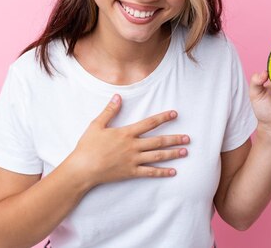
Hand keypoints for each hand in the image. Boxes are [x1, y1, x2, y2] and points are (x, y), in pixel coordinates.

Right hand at [67, 94, 189, 187]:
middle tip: (188, 138)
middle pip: (158, 141)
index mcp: (126, 133)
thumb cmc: (88, 146)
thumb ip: (109, 111)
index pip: (149, 123)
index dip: (163, 118)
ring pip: (157, 156)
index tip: (175, 114)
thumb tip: (118, 97)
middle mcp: (133, 146)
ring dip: (172, 154)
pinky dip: (162, 172)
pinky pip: (150, 173)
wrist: (83, 169)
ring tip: (185, 152)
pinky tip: (173, 172)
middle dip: (174, 139)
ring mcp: (133, 160)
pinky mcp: (131, 173)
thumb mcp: (97, 125)